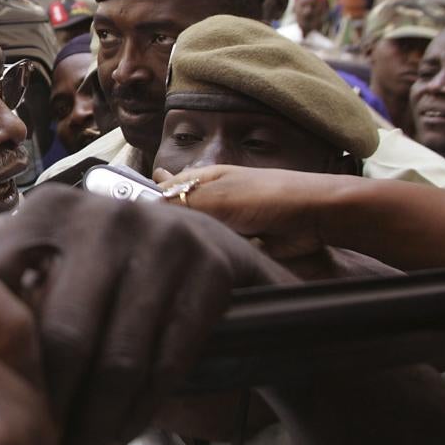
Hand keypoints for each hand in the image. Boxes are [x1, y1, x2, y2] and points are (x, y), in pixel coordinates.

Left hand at [0, 184, 295, 444]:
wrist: (202, 251)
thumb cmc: (101, 266)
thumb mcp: (41, 250)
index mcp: (46, 209)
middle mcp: (101, 215)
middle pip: (62, 335)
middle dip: (47, 406)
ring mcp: (160, 238)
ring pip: (119, 360)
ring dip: (94, 425)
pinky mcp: (206, 268)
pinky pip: (167, 364)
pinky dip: (140, 413)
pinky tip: (117, 439)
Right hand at [154, 165, 342, 258]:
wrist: (313, 217)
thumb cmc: (267, 196)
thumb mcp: (216, 197)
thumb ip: (179, 204)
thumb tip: (144, 211)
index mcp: (199, 180)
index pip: (160, 191)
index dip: (144, 204)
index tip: (131, 223)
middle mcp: (206, 201)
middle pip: (174, 219)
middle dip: (165, 231)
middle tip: (148, 246)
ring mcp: (221, 224)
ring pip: (192, 239)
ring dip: (188, 247)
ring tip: (168, 258)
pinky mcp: (235, 246)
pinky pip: (211, 254)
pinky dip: (207, 259)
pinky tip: (196, 264)